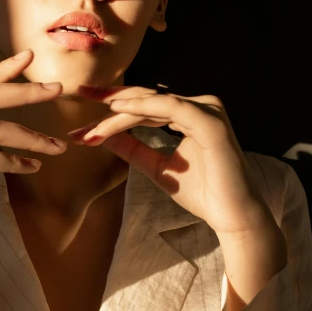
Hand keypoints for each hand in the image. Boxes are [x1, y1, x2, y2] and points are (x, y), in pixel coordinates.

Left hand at [69, 85, 273, 236]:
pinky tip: (117, 109)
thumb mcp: (157, 168)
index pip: (146, 104)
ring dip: (120, 112)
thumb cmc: (202, 193)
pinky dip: (143, 107)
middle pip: (147, 99)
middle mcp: (200, 105)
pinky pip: (170, 108)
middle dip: (111, 100)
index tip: (84, 110)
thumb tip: (102, 136)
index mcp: (190, 113)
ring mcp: (207, 110)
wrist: (231, 215)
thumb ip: (133, 149)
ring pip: (154, 103)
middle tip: (80, 94)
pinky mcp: (210, 121)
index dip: (113, 106)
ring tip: (93, 119)